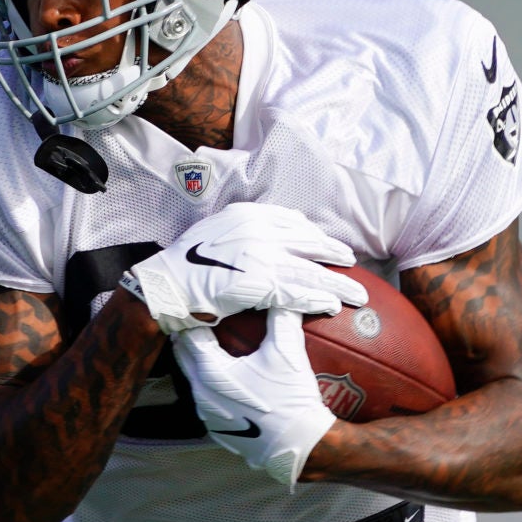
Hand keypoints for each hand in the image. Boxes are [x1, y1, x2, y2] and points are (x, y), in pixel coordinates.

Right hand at [120, 201, 366, 335]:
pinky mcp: (261, 281)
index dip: (311, 233)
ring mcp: (261, 254)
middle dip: (332, 251)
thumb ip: (237, 235)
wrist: (164, 286)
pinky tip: (334, 305)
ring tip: (358, 293)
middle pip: (307, 241)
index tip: (324, 242)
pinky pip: (298, 291)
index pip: (289, 219)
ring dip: (338, 282)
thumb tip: (255, 243)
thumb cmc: (181, 268)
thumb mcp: (211, 236)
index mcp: (246, 215)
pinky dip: (318, 298)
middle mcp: (257, 229)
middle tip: (351, 261)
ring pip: (310, 269)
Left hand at [174, 307, 336, 490]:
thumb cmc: (290, 397)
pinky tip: (225, 377)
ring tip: (211, 344)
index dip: (195, 315)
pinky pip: (203, 399)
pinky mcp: (215, 429)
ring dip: (197, 361)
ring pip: (190, 378)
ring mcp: (204, 414)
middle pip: (183, 355)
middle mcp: (199, 393)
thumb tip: (282, 293)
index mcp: (210, 371)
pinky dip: (208, 384)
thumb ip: (281, 316)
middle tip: (203, 317)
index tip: (202, 303)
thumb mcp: (287, 350)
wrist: (299, 445)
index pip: (189, 333)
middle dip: (190, 335)